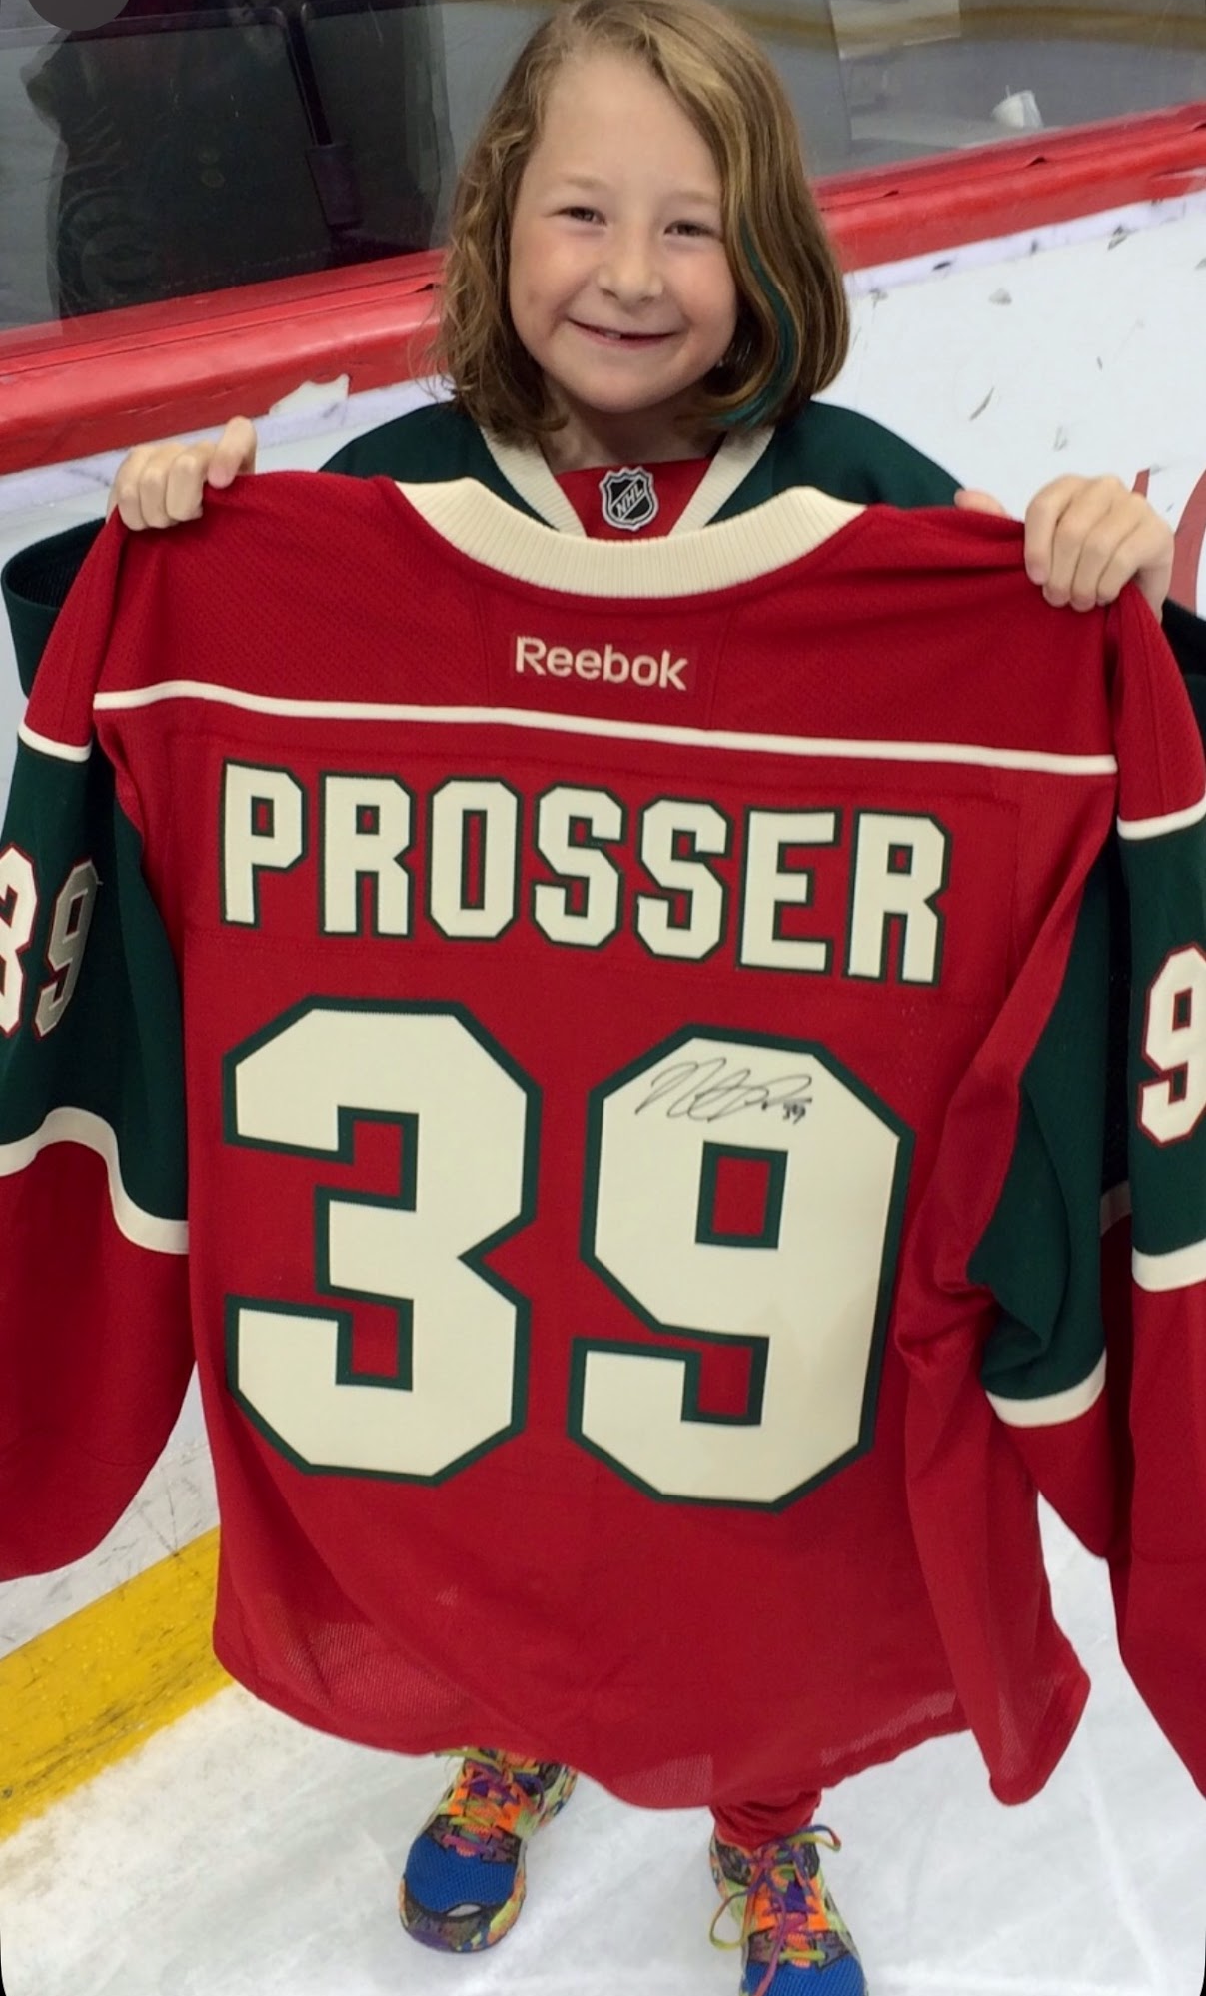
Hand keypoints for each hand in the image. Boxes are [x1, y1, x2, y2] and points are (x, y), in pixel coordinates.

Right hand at [106, 417, 257, 529]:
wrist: (180, 537)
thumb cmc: (215, 531)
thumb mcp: (236, 525)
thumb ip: (238, 510)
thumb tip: (216, 487)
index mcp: (236, 462)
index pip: (241, 434)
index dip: (229, 453)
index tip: (220, 483)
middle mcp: (199, 449)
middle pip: (186, 467)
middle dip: (182, 507)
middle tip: (185, 521)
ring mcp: (165, 452)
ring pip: (151, 481)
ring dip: (157, 514)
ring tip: (165, 523)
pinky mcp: (133, 462)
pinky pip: (125, 489)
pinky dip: (134, 515)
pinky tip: (144, 521)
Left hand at [954, 476, 1173, 616]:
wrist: (1123, 594)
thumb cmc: (1074, 569)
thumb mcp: (1035, 550)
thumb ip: (1000, 525)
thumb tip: (964, 496)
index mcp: (1069, 486)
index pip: (1044, 505)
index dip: (1034, 547)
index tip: (1032, 578)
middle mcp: (1104, 487)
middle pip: (1071, 530)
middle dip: (1060, 575)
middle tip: (1056, 599)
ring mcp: (1134, 506)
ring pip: (1096, 547)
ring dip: (1082, 584)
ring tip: (1079, 602)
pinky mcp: (1157, 532)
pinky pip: (1122, 559)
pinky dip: (1106, 586)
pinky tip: (1103, 596)